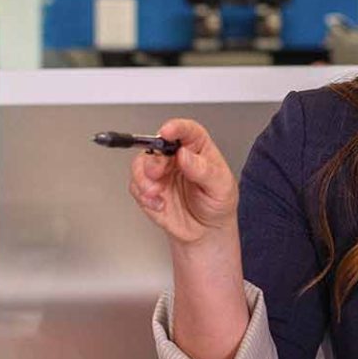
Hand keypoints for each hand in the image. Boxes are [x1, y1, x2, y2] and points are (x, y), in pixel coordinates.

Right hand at [129, 119, 237, 243]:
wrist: (206, 230)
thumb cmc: (218, 202)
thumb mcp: (221, 187)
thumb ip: (203, 170)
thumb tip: (185, 155)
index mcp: (198, 148)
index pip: (187, 130)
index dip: (176, 128)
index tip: (167, 132)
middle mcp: (176, 156)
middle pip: (157, 146)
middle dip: (154, 159)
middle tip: (157, 172)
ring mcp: (161, 172)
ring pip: (141, 164)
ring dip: (143, 178)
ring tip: (156, 193)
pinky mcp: (148, 188)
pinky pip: (136, 186)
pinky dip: (143, 195)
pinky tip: (159, 204)